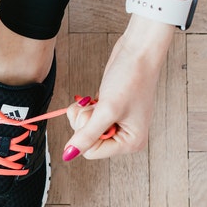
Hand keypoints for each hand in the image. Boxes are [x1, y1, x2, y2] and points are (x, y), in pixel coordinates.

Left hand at [62, 17, 173, 160]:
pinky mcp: (109, 111)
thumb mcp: (106, 110)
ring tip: (98, 100)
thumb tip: (68, 155)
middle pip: (87, 141)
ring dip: (84, 113)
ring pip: (84, 129)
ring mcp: (117, 123)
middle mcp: (125, 136)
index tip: (94, 114)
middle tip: (97, 105)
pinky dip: (86, 107)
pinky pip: (87, 118)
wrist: (138, 52)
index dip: (85, 134)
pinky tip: (96, 98)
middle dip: (85, 121)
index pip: (92, 152)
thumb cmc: (130, 78)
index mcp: (131, 142)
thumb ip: (87, 135)